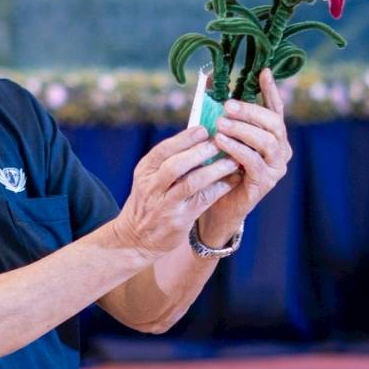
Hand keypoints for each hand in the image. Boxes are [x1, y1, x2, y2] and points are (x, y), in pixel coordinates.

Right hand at [111, 126, 240, 259]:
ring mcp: (165, 205)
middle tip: (221, 142)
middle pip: (177, 165)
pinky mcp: (179, 220)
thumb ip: (168, 160)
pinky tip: (231, 181)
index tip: (203, 129)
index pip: (163, 150)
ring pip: (192, 183)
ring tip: (232, 161)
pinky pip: (203, 200)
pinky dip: (219, 188)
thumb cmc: (149, 201)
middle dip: (201, 152)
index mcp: (145, 171)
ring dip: (214, 170)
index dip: (184, 138)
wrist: (137, 238)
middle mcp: (152, 187)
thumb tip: (199, 136)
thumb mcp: (149, 179)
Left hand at [198, 69, 291, 246]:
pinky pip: (253, 161)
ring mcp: (275, 168)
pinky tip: (221, 141)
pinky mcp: (264, 183)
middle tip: (227, 105)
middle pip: (274, 123)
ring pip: (267, 142)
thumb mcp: (221, 136)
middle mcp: (281, 150)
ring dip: (243, 130)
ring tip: (221, 123)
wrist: (216, 205)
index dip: (271, 90)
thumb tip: (209, 78)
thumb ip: (221, 112)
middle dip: (251, 112)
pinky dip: (237, 149)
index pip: (276, 109)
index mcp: (274, 136)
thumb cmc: (219, 167)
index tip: (263, 71)